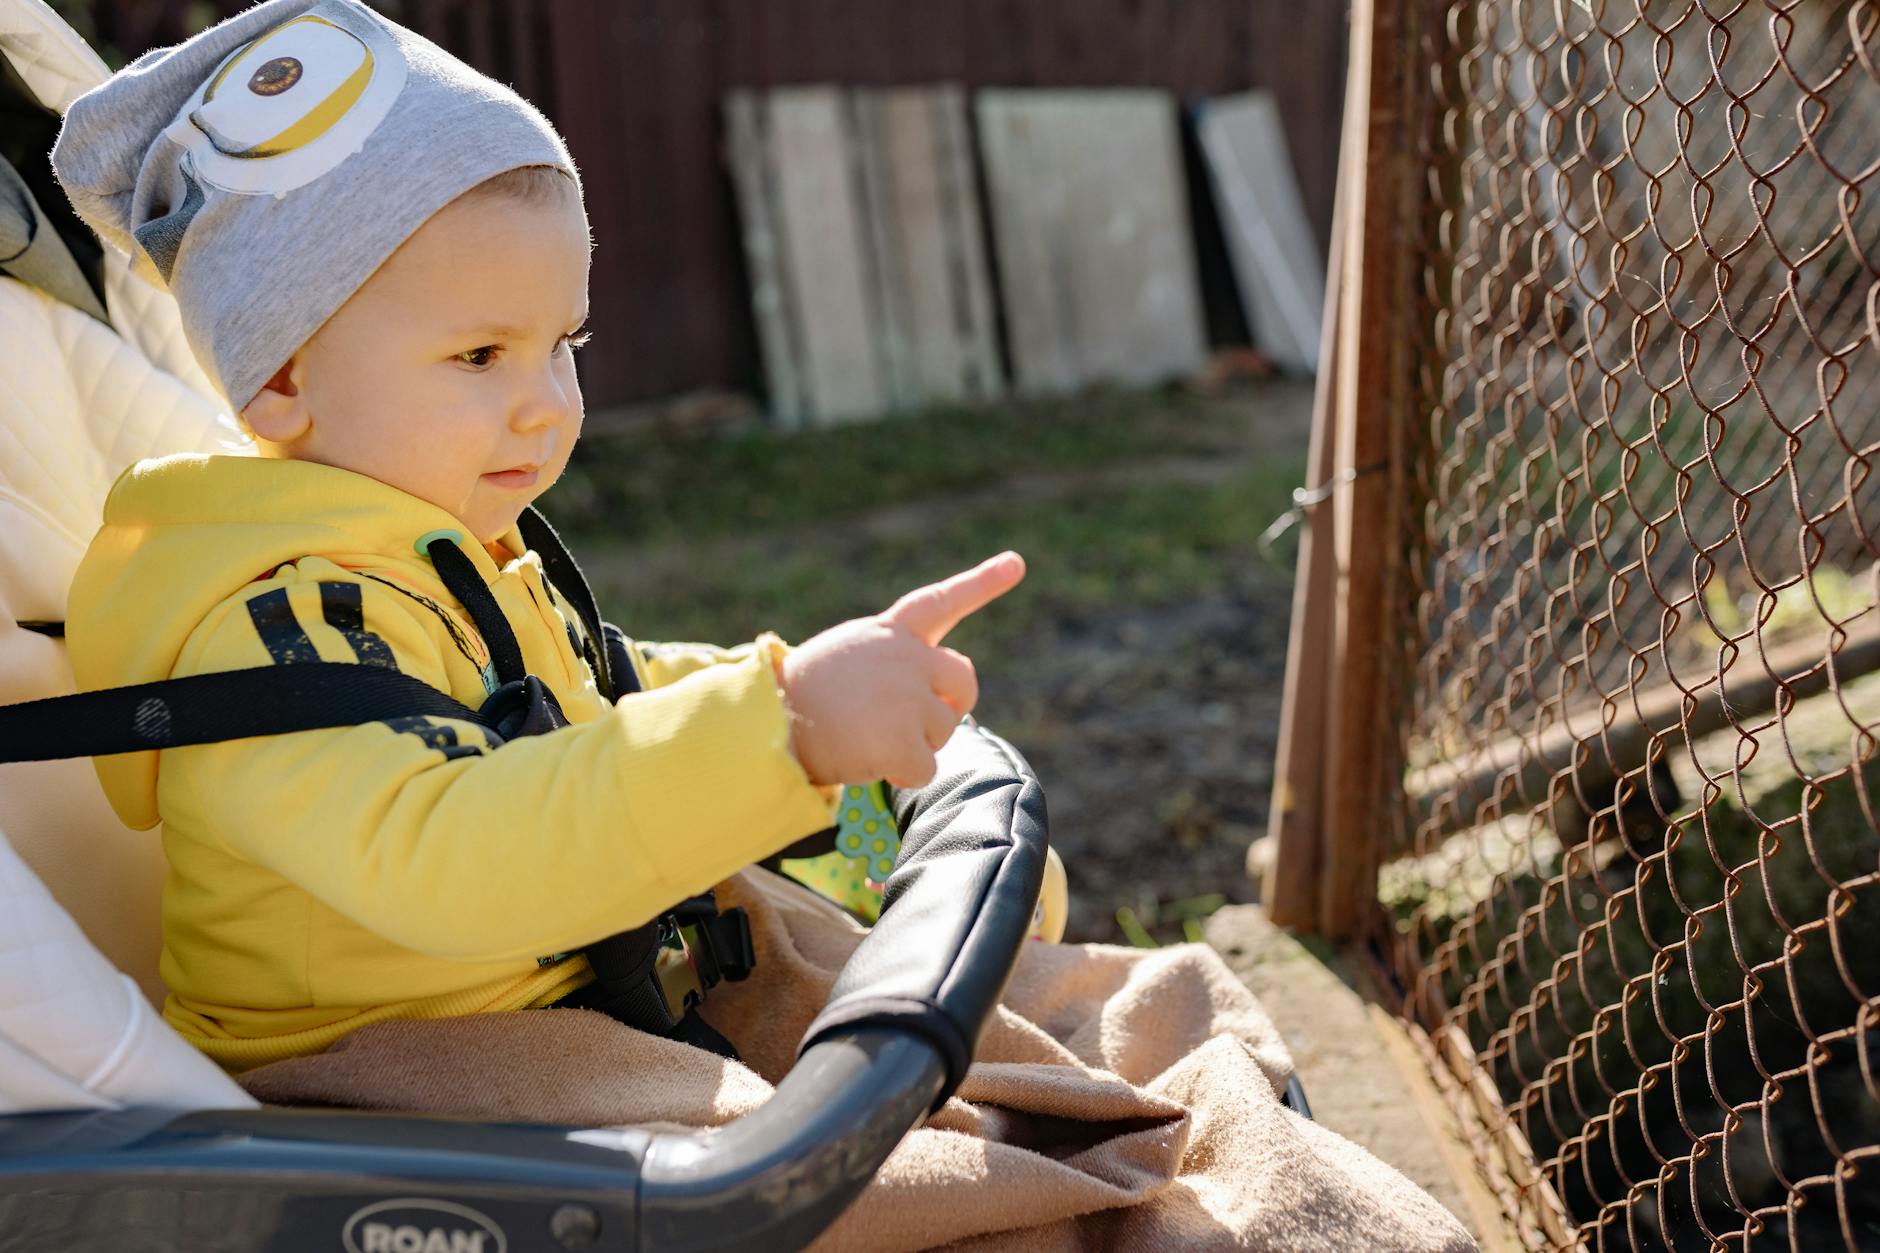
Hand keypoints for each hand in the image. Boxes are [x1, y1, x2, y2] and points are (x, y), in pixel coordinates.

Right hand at [778, 552, 1025, 787]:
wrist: (764, 724)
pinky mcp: (901, 741)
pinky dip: (902, 775)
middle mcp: (906, 657)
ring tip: (867, 737)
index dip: (982, 583)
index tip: (1017, 563)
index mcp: (888, 633)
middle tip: (914, 722)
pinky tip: (871, 763)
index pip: (942, 601)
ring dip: (914, 744)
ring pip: (944, 731)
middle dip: (950, 705)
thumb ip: (892, 663)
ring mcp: (906, 698)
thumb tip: (936, 698)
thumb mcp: (847, 658)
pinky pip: (925, 769)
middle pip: (963, 680)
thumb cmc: (799, 696)